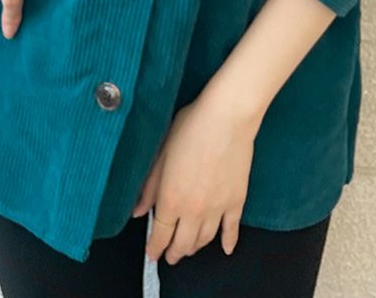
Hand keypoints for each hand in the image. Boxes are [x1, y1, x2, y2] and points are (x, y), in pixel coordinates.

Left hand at [131, 90, 261, 263]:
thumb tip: (138, 211)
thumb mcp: (161, 153)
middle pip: (183, 242)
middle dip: (174, 253)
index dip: (155, 247)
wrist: (227, 118)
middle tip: (169, 256)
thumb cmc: (191, 127)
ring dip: (195, 247)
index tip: (152, 253)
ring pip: (205, 239)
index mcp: (172, 198)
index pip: (161, 234)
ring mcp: (218, 207)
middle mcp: (194, 210)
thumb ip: (149, 186)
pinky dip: (228, 241)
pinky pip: (232, 229)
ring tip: (189, 249)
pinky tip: (226, 249)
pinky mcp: (237, 200)